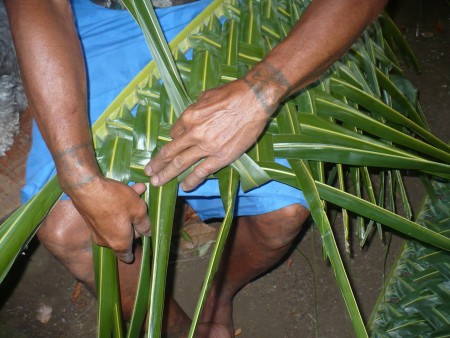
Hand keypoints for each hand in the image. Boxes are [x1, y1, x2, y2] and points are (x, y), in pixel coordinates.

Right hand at [67, 177, 149, 262]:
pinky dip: (116, 206)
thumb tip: (147, 233)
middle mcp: (105, 240)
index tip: (139, 240)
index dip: (134, 250)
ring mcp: (95, 230)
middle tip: (142, 207)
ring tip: (137, 191)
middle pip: (124, 236)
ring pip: (117, 222)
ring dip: (127, 210)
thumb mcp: (138, 209)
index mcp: (119, 243)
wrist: (85, 187)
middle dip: (134, 222)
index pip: (126, 256)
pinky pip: (108, 216)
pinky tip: (124, 190)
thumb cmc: (115, 200)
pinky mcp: (90, 219)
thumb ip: (144, 223)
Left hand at [145, 77, 276, 190]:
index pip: (174, 133)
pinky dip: (190, 181)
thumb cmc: (231, 94)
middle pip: (170, 152)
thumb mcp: (205, 96)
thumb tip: (188, 120)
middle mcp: (193, 133)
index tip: (173, 146)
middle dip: (157, 163)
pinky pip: (201, 172)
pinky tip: (183, 187)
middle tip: (148, 172)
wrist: (254, 100)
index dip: (172, 140)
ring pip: (180, 164)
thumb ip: (194, 110)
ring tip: (157, 182)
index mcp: (188, 117)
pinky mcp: (220, 157)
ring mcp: (206, 147)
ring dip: (166, 174)